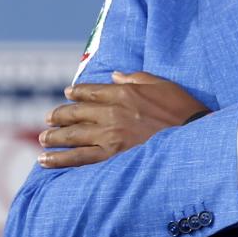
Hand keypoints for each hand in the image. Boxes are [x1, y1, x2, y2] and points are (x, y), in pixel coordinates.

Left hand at [37, 71, 207, 168]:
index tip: (67, 94)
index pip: (91, 91)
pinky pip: (79, 158)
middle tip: (48, 119)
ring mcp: (109, 136)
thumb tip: (115, 76)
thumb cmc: (184, 110)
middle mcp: (111, 113)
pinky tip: (45, 161)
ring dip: (54, 137)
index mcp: (123, 93)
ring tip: (43, 139)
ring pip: (72, 135)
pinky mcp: (111, 157)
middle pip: (76, 113)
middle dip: (60, 116)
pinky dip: (60, 159)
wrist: (195, 138)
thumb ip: (136, 78)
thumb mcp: (162, 85)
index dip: (77, 93)